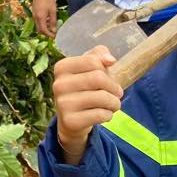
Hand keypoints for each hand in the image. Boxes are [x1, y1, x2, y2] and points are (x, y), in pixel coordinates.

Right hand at [32, 0, 56, 37]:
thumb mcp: (53, 11)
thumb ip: (53, 21)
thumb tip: (54, 30)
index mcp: (40, 18)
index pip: (44, 30)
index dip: (49, 35)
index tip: (55, 37)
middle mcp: (35, 18)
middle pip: (39, 30)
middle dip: (46, 33)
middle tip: (53, 34)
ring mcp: (34, 15)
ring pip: (38, 26)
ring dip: (44, 28)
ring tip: (52, 27)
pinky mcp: (34, 13)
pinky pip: (37, 21)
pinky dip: (43, 24)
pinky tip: (48, 20)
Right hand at [52, 45, 123, 164]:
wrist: (70, 120)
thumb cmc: (83, 89)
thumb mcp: (88, 69)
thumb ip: (98, 56)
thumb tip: (110, 60)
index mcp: (61, 67)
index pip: (93, 61)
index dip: (106, 70)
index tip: (108, 78)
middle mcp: (58, 84)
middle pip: (98, 78)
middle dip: (114, 87)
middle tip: (117, 93)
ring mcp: (62, 104)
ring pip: (102, 97)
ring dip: (115, 102)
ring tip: (114, 105)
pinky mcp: (70, 121)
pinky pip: (101, 114)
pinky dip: (109, 114)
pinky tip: (104, 114)